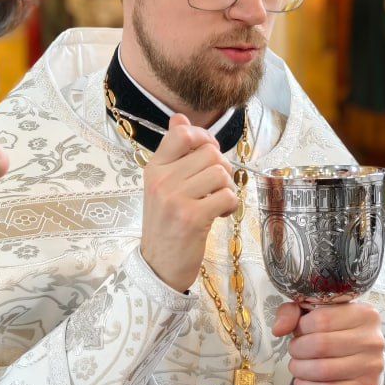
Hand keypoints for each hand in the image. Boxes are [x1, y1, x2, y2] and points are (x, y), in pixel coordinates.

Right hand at [140, 114, 236, 291]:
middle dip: (222, 169)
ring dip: (227, 188)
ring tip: (216, 202)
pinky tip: (219, 215)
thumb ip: (174, 153)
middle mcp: (162, 180)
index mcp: (154, 168)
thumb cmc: (166, 224)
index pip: (182, 133)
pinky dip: (230, 206)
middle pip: (210, 153)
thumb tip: (179, 118)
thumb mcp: (163, 185)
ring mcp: (176, 199)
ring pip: (221, 172)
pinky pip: (227, 196)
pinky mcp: (192, 218)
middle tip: (215, 188)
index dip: (205, 139)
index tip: (208, 156)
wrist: (158, 266)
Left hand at [272, 300, 384, 384]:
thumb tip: (279, 329)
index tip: (299, 332)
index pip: (321, 319)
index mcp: (364, 313)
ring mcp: (372, 365)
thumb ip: (293, 312)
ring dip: (300, 370)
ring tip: (296, 366)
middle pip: (320, 345)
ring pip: (323, 370)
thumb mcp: (318, 313)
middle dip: (298, 350)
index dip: (301, 327)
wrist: (365, 359)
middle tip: (295, 351)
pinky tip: (302, 383)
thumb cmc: (339, 332)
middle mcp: (372, 338)